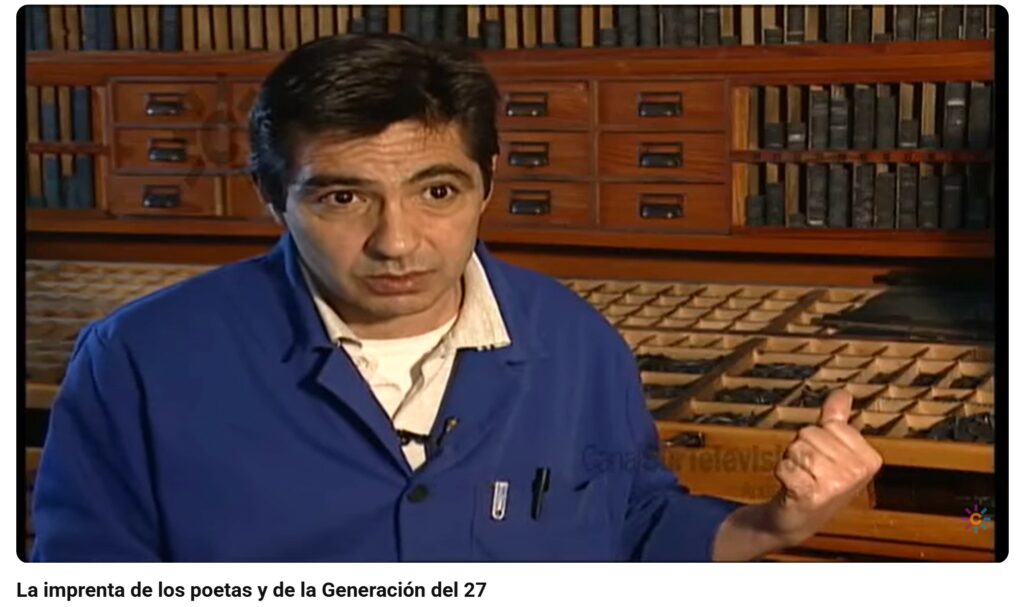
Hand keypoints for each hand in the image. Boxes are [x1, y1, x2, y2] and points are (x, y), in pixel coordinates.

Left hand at [766, 389, 883, 544]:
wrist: (799, 520)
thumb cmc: (818, 482)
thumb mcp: (833, 449)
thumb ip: (838, 419)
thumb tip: (843, 392)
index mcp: (869, 458)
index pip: (828, 424)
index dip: (817, 438)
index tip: (824, 460)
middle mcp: (857, 472)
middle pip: (809, 434)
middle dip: (802, 449)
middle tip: (810, 472)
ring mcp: (836, 485)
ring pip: (796, 448)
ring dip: (791, 462)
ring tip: (802, 479)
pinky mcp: (811, 495)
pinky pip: (785, 465)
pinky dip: (782, 473)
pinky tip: (792, 488)